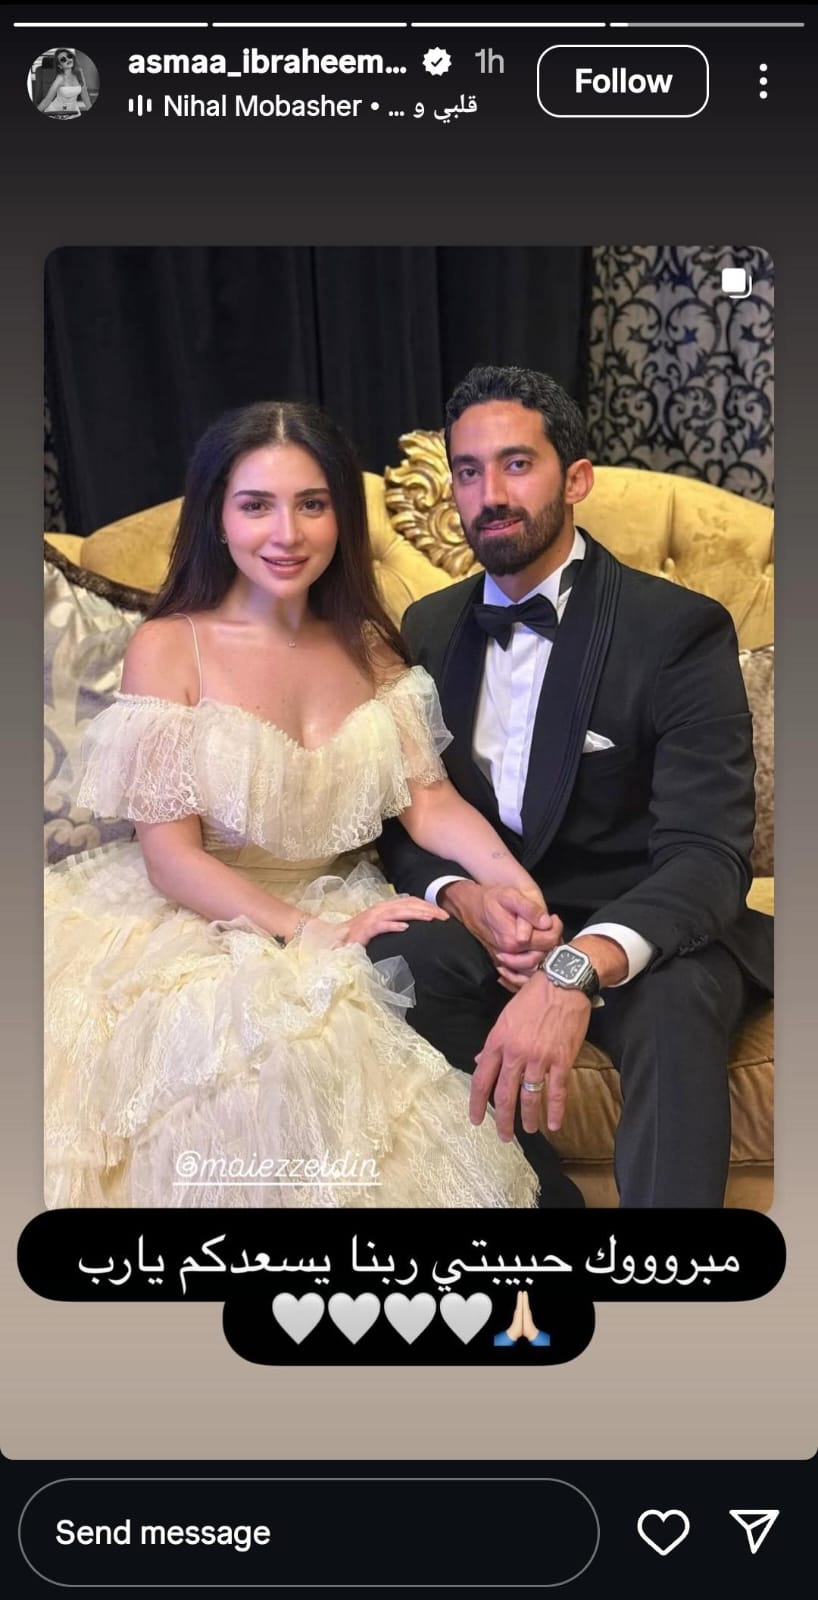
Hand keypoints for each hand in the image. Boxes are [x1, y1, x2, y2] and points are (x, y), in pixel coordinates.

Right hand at [339, 896, 448, 948]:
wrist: (337, 939)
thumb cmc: (360, 935)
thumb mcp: (381, 926)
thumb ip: (395, 922)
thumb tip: (413, 924)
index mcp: (385, 907)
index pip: (410, 902)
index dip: (427, 905)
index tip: (443, 914)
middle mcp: (380, 908)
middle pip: (408, 904)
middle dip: (428, 909)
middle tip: (445, 916)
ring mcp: (372, 918)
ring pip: (397, 912)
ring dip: (415, 914)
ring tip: (431, 918)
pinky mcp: (365, 929)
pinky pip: (381, 926)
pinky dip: (393, 925)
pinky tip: (405, 928)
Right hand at [440, 881, 562, 988]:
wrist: (471, 907)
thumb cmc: (491, 899)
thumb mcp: (511, 896)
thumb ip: (529, 909)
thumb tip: (546, 922)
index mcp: (514, 941)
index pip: (548, 942)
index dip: (556, 929)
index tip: (554, 918)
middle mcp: (510, 955)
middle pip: (545, 957)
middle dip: (552, 942)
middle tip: (551, 926)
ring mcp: (506, 961)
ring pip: (536, 969)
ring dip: (545, 954)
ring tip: (544, 936)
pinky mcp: (504, 963)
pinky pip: (523, 976)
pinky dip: (533, 969)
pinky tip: (536, 951)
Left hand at [470, 971, 590, 1139]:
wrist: (563, 983)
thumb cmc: (533, 996)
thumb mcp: (505, 1017)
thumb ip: (492, 1042)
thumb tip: (479, 1060)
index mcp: (498, 1041)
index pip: (482, 1079)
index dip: (477, 1103)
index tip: (475, 1119)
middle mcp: (515, 1053)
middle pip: (504, 1094)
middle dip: (502, 1119)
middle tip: (503, 1136)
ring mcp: (539, 1058)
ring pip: (530, 1097)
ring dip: (527, 1118)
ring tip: (527, 1130)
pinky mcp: (561, 1060)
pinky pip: (557, 1091)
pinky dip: (556, 1110)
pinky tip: (554, 1124)